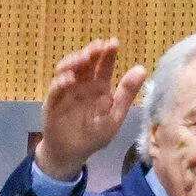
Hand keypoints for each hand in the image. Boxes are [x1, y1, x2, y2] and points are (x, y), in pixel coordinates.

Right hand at [35, 37, 146, 179]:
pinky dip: (61, 83)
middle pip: (85, 64)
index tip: (113, 42)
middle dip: (90, 53)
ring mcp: (66, 92)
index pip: (103, 67)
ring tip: (84, 58)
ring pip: (68, 71)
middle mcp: (82, 86)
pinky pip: (55, 90)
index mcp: (98, 88)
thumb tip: (142, 69)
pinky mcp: (53, 102)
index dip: (107, 54)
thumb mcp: (115, 116)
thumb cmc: (94, 135)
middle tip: (98, 46)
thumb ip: (127, 94)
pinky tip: (69, 78)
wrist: (72, 153)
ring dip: (74, 62)